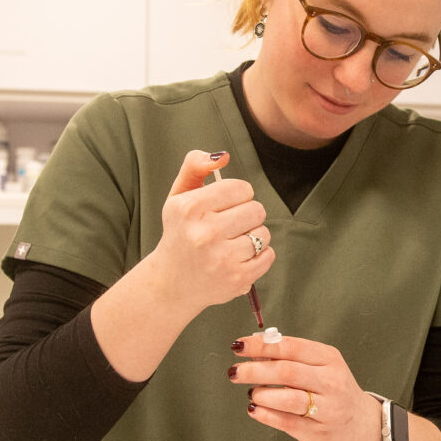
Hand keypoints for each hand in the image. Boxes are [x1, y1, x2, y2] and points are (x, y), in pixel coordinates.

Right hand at [154, 151, 274, 317]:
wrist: (172, 283)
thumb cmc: (180, 233)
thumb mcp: (178, 197)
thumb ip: (195, 166)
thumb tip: (222, 157)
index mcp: (190, 208)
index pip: (240, 188)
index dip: (238, 195)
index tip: (226, 205)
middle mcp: (205, 233)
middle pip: (256, 209)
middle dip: (247, 215)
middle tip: (230, 226)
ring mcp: (222, 258)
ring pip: (264, 233)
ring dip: (254, 236)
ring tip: (233, 243)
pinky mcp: (237, 278)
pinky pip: (268, 255)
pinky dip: (259, 255)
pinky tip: (239, 257)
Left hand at [227, 333, 382, 440]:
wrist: (363, 424)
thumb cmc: (333, 389)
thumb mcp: (321, 365)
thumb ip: (291, 356)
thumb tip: (254, 347)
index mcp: (329, 359)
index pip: (290, 347)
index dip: (261, 346)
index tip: (239, 346)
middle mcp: (331, 382)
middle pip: (287, 372)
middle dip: (254, 370)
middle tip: (234, 372)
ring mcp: (327, 410)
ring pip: (288, 399)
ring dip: (261, 394)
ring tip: (252, 392)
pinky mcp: (318, 433)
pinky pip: (287, 423)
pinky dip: (266, 414)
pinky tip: (255, 409)